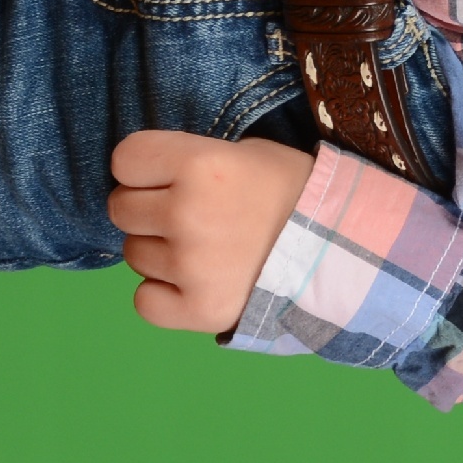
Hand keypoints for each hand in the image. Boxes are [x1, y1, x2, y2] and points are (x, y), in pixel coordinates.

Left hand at [107, 129, 315, 333]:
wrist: (340, 248)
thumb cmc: (291, 192)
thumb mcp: (246, 153)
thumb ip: (191, 162)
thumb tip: (147, 183)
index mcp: (201, 165)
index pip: (125, 160)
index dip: (144, 168)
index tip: (168, 176)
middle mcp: (188, 214)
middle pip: (121, 208)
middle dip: (148, 209)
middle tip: (189, 215)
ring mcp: (191, 266)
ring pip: (133, 255)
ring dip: (160, 252)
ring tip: (204, 250)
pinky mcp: (200, 309)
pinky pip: (144, 302)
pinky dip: (163, 295)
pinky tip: (194, 284)